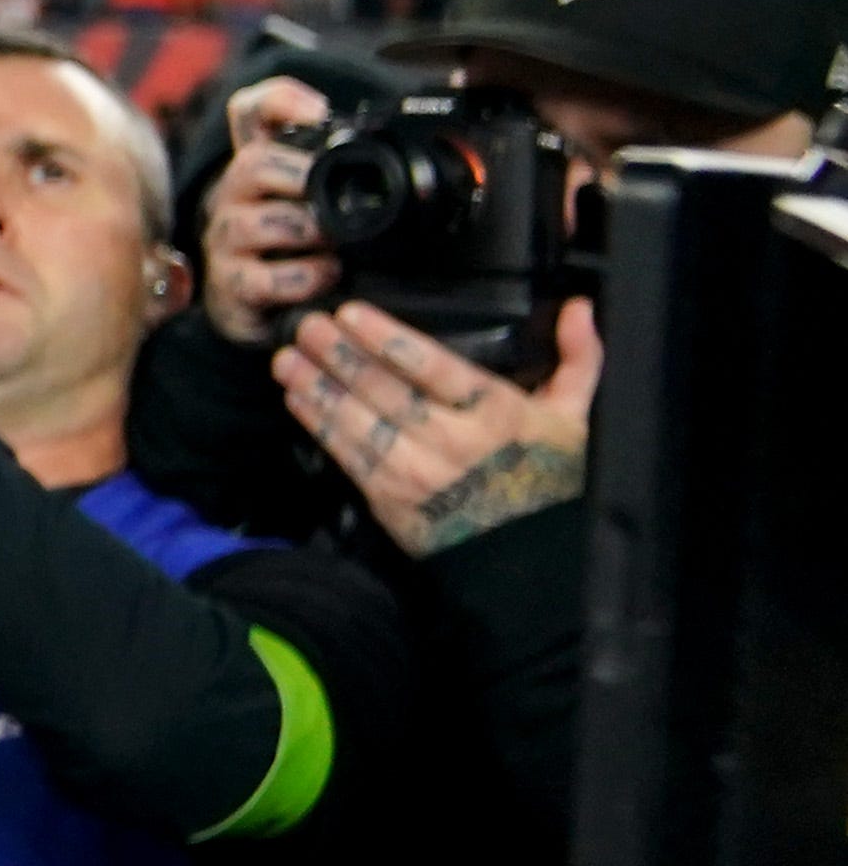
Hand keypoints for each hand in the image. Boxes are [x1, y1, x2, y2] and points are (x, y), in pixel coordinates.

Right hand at [201, 76, 340, 347]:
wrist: (265, 311)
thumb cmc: (302, 250)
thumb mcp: (324, 206)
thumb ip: (349, 178)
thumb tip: (411, 156)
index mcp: (261, 167)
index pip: (251, 113)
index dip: (282, 100)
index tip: (321, 111)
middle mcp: (233, 197)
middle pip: (251, 162)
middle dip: (301, 176)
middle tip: (339, 197)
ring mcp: (225, 242)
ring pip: (252, 222)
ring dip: (306, 231)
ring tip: (337, 246)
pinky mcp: (230, 287)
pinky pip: (263, 278)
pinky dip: (304, 277)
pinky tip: (327, 277)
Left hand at [275, 296, 598, 556]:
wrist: (531, 557)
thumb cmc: (549, 479)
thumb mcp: (575, 418)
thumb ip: (577, 359)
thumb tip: (579, 308)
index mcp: (496, 413)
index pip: (434, 368)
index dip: (387, 339)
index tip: (351, 314)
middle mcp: (452, 441)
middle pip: (384, 390)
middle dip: (339, 355)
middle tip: (306, 326)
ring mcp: (417, 472)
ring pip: (358, 421)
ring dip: (318, 387)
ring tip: (287, 358)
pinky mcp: (391, 499)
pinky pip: (348, 456)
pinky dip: (319, 425)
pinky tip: (298, 399)